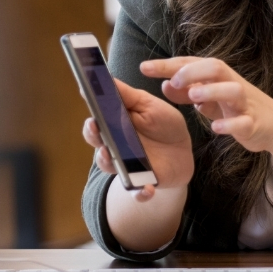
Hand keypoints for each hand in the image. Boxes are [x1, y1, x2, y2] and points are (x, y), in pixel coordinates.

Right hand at [81, 79, 193, 201]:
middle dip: (95, 138)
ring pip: (111, 168)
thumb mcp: (148, 105)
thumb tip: (104, 78)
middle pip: (98, 145)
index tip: (90, 111)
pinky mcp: (142, 183)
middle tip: (97, 128)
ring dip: (110, 163)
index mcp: (114, 127)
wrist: (182, 151)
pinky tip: (146, 190)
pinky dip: (140, 193)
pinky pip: (137, 192)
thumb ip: (127, 96)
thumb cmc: (162, 124)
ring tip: (111, 155)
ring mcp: (127, 167)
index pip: (96, 124)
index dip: (91, 118)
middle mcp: (114, 148)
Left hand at [140, 57, 272, 153]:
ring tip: (194, 96)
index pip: (192, 64)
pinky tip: (215, 128)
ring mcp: (245, 104)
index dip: (168, 65)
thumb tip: (164, 84)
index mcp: (219, 77)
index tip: (144, 67)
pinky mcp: (254, 123)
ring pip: (233, 90)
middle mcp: (232, 85)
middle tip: (173, 80)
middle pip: (216, 67)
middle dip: (193, 71)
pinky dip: (230, 124)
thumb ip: (188, 92)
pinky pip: (244, 122)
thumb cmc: (238, 108)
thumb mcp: (210, 98)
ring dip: (213, 91)